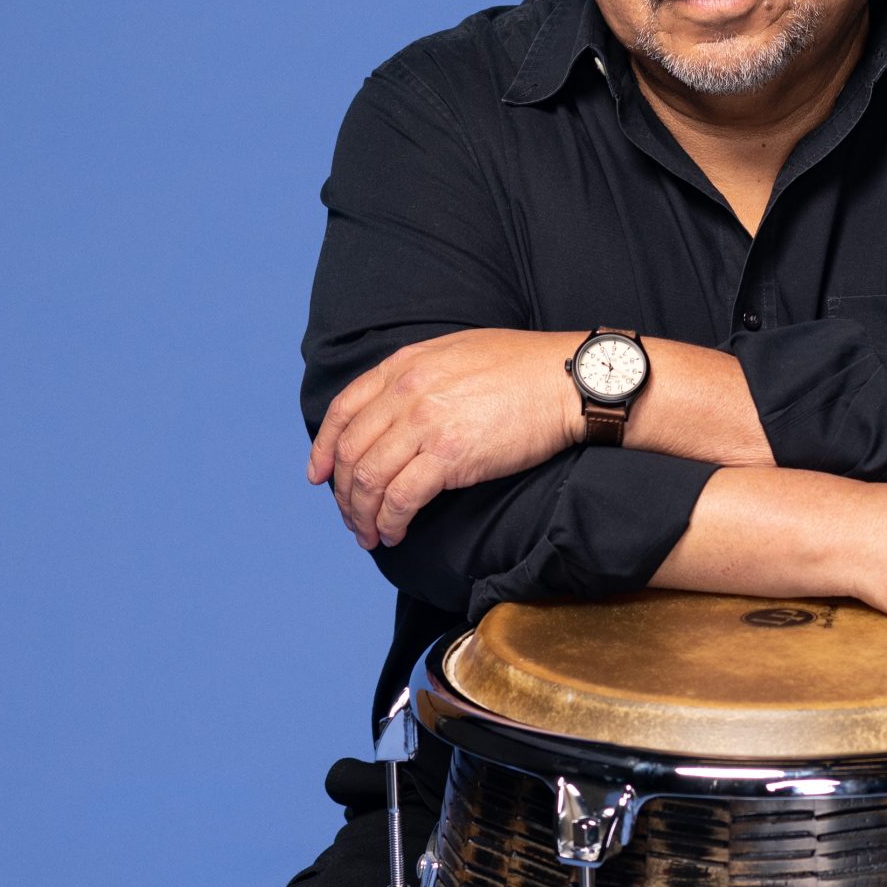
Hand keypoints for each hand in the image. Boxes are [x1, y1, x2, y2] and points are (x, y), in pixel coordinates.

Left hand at [308, 329, 581, 548]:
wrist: (566, 380)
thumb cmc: (524, 368)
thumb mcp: (458, 353)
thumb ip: (421, 376)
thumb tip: (400, 409)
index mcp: (405, 365)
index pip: (344, 410)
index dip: (324, 448)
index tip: (319, 475)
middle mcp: (407, 392)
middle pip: (352, 452)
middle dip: (344, 494)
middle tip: (352, 518)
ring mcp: (426, 423)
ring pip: (369, 479)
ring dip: (363, 515)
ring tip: (371, 534)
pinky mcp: (450, 455)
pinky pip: (401, 498)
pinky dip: (391, 521)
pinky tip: (395, 533)